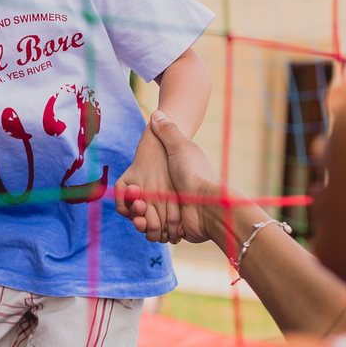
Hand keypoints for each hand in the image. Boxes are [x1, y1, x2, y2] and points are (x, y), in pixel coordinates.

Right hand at [117, 111, 221, 244]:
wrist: (211, 204)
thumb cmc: (195, 174)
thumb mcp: (181, 147)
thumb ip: (168, 131)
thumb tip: (157, 112)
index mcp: (169, 178)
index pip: (143, 185)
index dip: (134, 191)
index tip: (134, 190)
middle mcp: (170, 197)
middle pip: (143, 206)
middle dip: (136, 210)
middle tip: (137, 208)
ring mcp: (173, 214)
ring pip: (148, 222)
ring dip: (142, 223)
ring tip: (141, 221)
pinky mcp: (176, 230)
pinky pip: (157, 234)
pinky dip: (152, 233)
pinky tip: (148, 228)